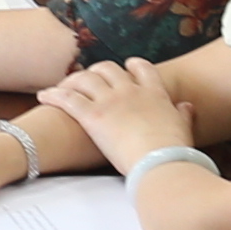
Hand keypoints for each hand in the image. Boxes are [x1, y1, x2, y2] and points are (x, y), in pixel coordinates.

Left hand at [35, 58, 191, 176]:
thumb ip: (183, 115)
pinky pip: (68, 99)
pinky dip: (54, 95)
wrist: (161, 163)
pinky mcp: (93, 115)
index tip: (125, 67)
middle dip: (97, 71)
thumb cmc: (174, 153)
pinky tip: (44, 96)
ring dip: (73, 80)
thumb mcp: (183, 129)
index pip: (141, 68)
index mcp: (154, 93)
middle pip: (108, 69)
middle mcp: (131, 91)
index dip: (131, 65)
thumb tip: (186, 105)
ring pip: (86, 78)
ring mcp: (111, 101)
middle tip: (89, 78)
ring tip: (64, 85)